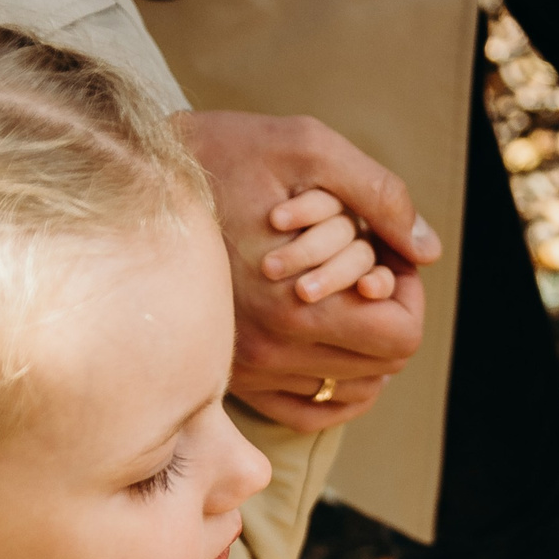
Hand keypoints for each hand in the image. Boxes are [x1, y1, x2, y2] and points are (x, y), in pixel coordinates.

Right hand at [176, 112, 441, 429]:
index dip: (410, 295)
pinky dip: (334, 384)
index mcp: (294, 306)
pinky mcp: (229, 375)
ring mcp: (246, 370)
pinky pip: (306, 412)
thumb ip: (381, 196)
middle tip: (369, 270)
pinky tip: (332, 340)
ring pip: (349, 390)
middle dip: (390, 315)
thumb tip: (427, 251)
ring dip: (362, 344)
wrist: (131, 178)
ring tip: (345, 296)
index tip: (389, 257)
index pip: (401, 339)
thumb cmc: (219, 152)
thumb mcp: (307, 147)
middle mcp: (270, 353)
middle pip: (382, 366)